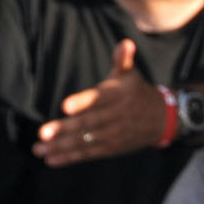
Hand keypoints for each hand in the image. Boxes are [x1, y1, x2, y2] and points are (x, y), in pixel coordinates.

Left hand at [34, 39, 166, 166]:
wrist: (163, 119)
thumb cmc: (137, 92)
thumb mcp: (131, 75)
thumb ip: (122, 60)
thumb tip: (125, 43)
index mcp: (120, 96)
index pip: (99, 99)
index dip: (83, 102)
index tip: (65, 107)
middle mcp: (118, 116)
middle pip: (89, 123)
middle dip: (66, 129)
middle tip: (43, 133)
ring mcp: (116, 134)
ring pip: (87, 141)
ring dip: (62, 147)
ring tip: (40, 149)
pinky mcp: (114, 147)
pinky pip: (91, 153)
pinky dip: (71, 157)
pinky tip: (52, 160)